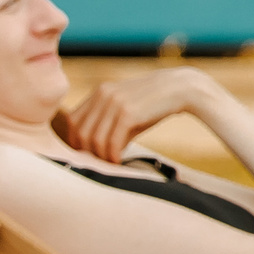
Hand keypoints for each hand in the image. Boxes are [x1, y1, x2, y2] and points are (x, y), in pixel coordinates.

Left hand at [51, 67, 219, 164]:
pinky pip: (111, 142)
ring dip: (101, 157)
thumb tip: (91, 152)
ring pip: (94, 140)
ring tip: (111, 163)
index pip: (72, 121)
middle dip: (87, 152)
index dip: (75, 141)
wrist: (180, 89)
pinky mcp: (128, 113)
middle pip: (80, 132)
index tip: (87, 154)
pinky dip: (112, 156)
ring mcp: (114, 103)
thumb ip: (106, 125)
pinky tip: (119, 162)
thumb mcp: (125, 111)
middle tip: (99, 162)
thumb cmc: (152, 106)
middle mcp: (103, 95)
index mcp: (99, 93)